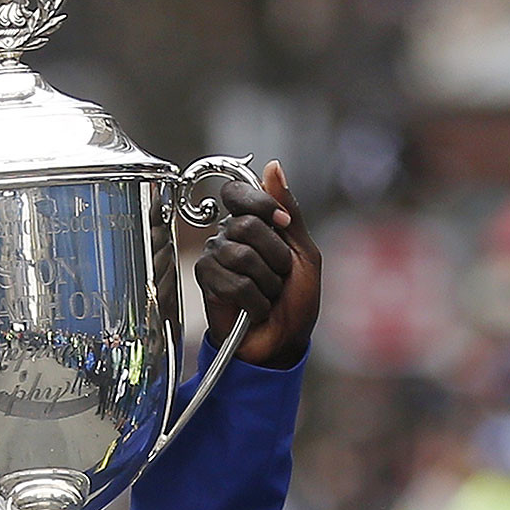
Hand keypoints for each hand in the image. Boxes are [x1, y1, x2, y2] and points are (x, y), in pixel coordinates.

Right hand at [198, 161, 320, 369]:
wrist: (283, 342)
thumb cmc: (296, 300)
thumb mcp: (303, 253)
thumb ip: (290, 212)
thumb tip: (272, 166)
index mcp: (253, 223)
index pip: (239, 191)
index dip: (263, 205)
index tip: (284, 226)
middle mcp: (228, 235)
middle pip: (246, 224)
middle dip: (275, 256)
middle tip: (279, 276)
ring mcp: (214, 257)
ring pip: (240, 255)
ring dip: (266, 282)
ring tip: (267, 295)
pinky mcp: (205, 282)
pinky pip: (231, 282)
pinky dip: (253, 300)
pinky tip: (254, 308)